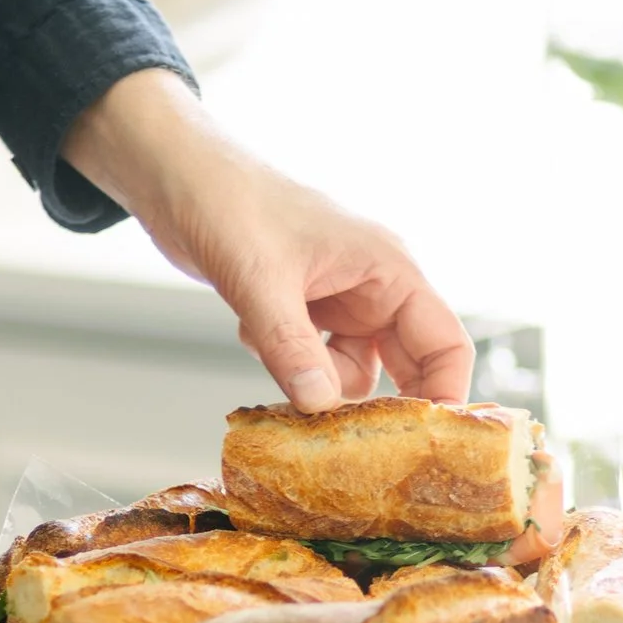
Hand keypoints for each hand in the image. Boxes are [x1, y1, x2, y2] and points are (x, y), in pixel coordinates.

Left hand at [62, 69, 472, 409]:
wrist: (177, 178)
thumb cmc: (228, 203)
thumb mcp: (260, 279)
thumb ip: (291, 346)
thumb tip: (320, 406)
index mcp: (388, 268)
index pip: (445, 342)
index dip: (445, 395)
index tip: (425, 444)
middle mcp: (373, 287)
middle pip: (405, 365)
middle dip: (378, 403)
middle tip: (351, 443)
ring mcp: (338, 300)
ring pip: (352, 371)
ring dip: (316, 381)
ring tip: (273, 354)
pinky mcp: (302, 309)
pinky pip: (311, 361)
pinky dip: (286, 362)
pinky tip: (251, 331)